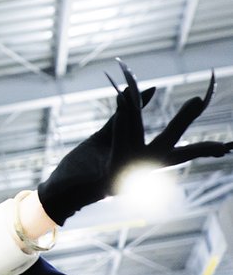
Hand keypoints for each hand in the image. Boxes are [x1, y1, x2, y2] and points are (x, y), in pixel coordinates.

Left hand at [37, 59, 232, 225]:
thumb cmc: (84, 164)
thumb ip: (126, 113)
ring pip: (139, 133)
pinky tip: (123, 94)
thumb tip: (151, 87)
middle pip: (173, 146)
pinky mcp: (111, 171)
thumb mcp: (108, 134)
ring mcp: (128, 172)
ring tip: (132, 82)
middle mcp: (141, 170)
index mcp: (145, 162)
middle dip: (186, 121)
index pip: (181, 152)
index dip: (205, 149)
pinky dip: (121, 116)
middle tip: (202, 97)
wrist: (59, 192)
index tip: (228, 148)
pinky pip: (118, 136)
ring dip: (136, 107)